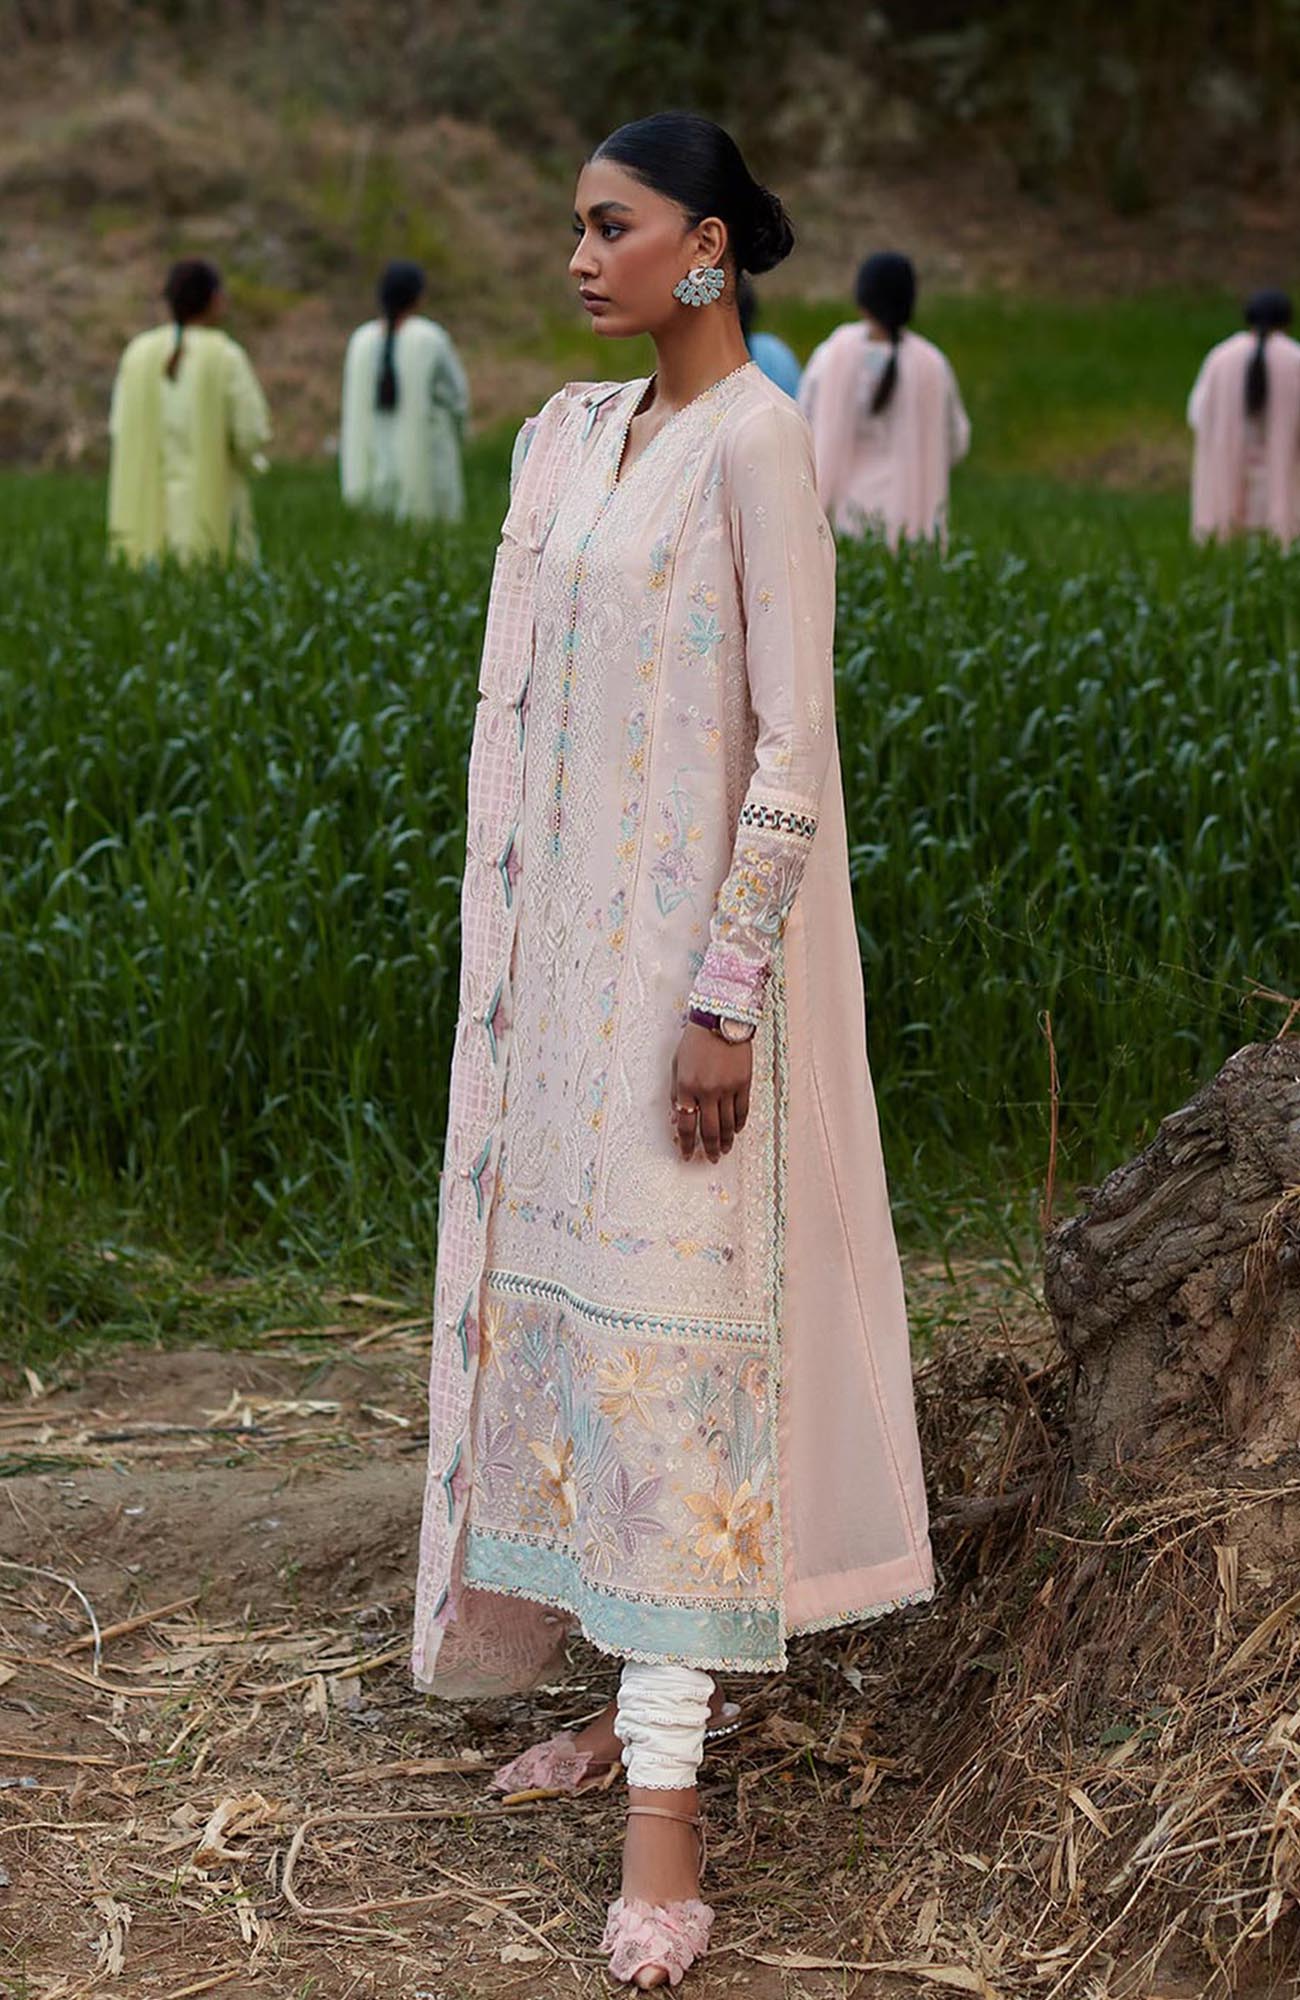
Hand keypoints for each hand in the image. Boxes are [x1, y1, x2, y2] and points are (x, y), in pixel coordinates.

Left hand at [670, 1022, 752, 1162]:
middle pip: (710, 1130)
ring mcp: (727, 1088)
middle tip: (710, 1159)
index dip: (686, 1144)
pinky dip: (739, 1124)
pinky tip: (736, 1131)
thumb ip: (677, 1093)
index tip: (687, 1155)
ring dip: (726, 1141)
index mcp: (687, 1087)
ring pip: (728, 1124)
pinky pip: (742, 1110)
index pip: (686, 1125)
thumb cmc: (694, 1041)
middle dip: (709, 1148)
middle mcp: (707, 1091)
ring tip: (724, 1150)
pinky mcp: (744, 1083)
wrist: (720, 1019)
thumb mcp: (677, 1065)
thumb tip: (677, 1119)